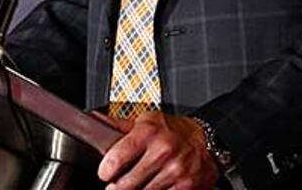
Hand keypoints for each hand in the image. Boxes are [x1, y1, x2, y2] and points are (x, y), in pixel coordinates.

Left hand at [96, 111, 220, 189]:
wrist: (207, 141)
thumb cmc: (171, 131)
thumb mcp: (146, 121)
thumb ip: (119, 126)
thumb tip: (94, 119)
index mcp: (148, 132)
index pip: (118, 156)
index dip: (106, 170)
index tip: (104, 174)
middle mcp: (163, 151)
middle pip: (128, 183)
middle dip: (117, 188)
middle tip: (115, 187)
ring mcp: (176, 171)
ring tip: (133, 186)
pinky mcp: (186, 187)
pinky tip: (150, 188)